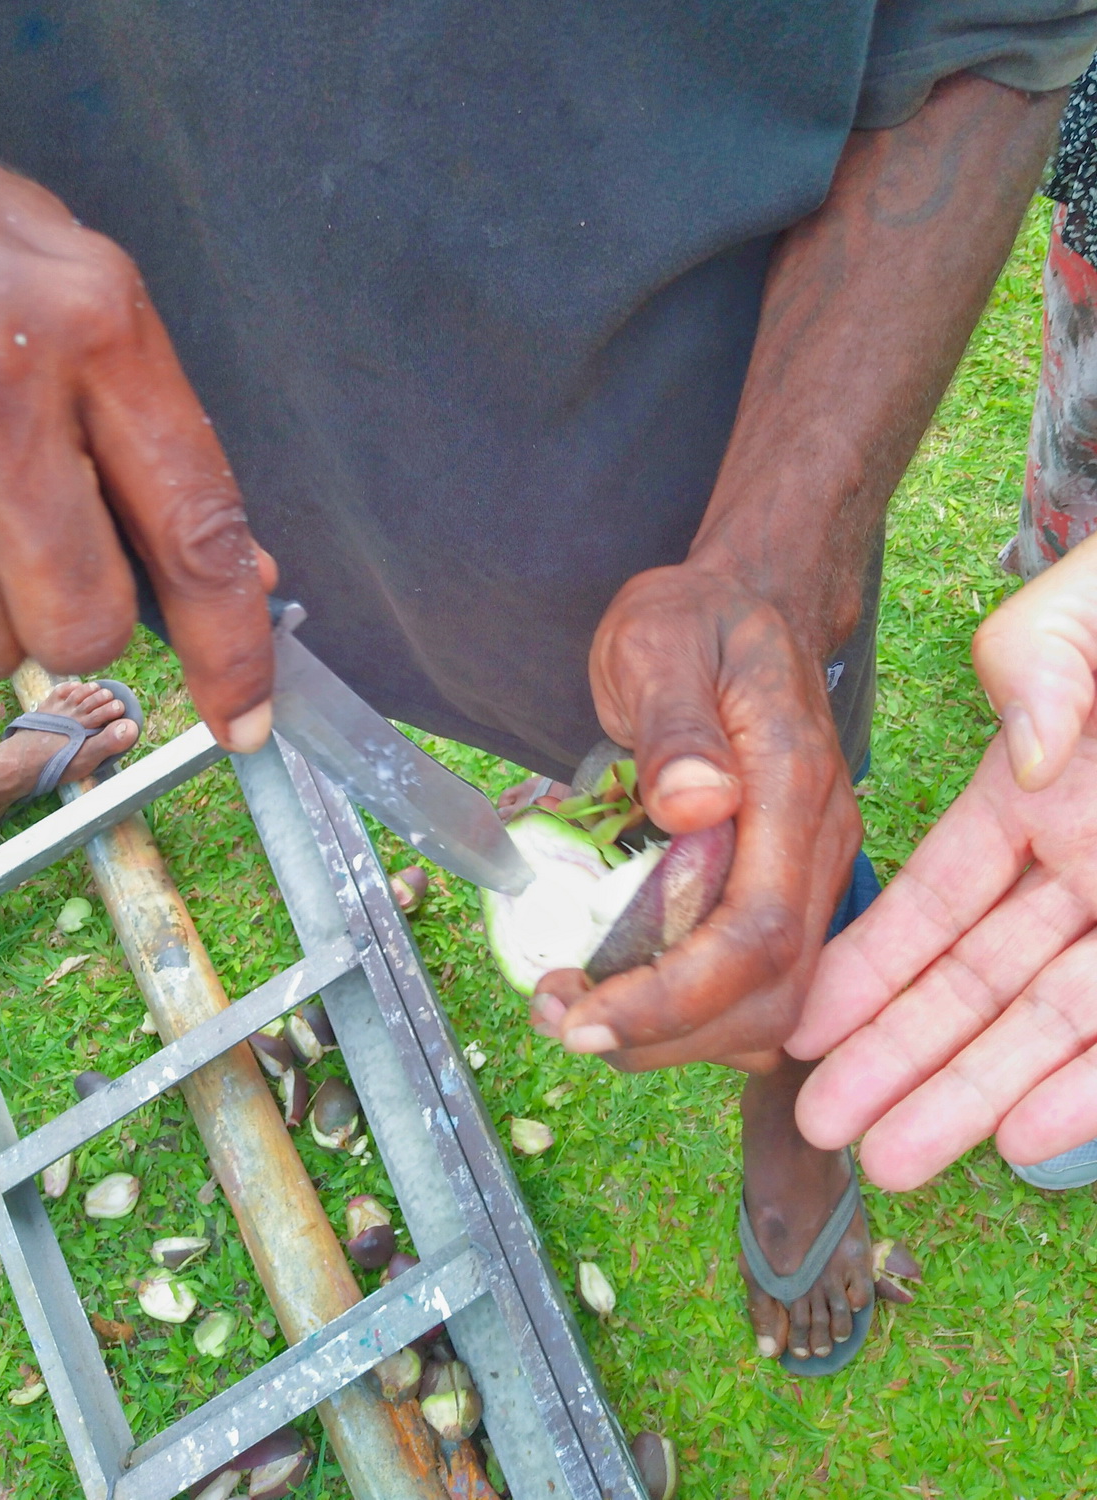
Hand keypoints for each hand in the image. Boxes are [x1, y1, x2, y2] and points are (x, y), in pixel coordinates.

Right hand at [0, 165, 274, 750]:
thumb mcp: (81, 302)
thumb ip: (157, 439)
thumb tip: (242, 576)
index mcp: (102, 330)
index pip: (199, 530)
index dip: (230, 649)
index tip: (246, 722)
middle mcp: (13, 382)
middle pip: (81, 622)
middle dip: (69, 622)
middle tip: (38, 552)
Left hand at [533, 561, 861, 1070]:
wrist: (743, 609)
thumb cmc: (693, 625)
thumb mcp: (661, 643)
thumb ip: (676, 724)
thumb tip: (693, 804)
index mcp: (793, 783)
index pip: (757, 931)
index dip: (675, 997)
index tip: (584, 1017)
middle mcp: (818, 842)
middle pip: (772, 994)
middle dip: (665, 1034)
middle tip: (562, 1021)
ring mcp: (809, 871)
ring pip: (772, 1005)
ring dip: (674, 1036)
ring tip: (578, 1013)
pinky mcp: (786, 886)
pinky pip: (755, 982)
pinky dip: (689, 1013)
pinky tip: (622, 992)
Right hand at [789, 538, 1096, 1188]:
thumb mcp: (1088, 610)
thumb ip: (1036, 666)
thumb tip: (1024, 766)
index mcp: (1042, 795)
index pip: (938, 895)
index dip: (868, 961)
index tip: (804, 1017)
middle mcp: (1086, 871)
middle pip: (977, 980)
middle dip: (898, 1055)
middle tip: (823, 1123)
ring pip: (1051, 1024)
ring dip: (974, 1093)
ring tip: (896, 1160)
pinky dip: (1089, 1090)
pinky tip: (1026, 1136)